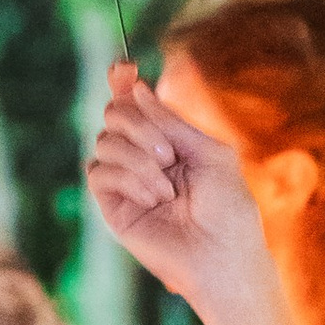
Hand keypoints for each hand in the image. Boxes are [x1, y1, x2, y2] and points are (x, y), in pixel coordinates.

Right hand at [87, 65, 272, 312]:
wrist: (222, 256)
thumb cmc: (228, 208)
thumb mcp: (208, 153)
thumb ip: (170, 121)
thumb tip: (133, 88)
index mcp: (168, 142)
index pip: (134, 104)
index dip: (122, 83)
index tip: (124, 68)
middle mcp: (143, 158)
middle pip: (113, 114)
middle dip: (138, 125)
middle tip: (168, 154)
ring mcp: (126, 182)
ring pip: (104, 141)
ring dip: (138, 158)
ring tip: (166, 189)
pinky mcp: (113, 207)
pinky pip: (97, 172)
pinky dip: (127, 178)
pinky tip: (153, 198)